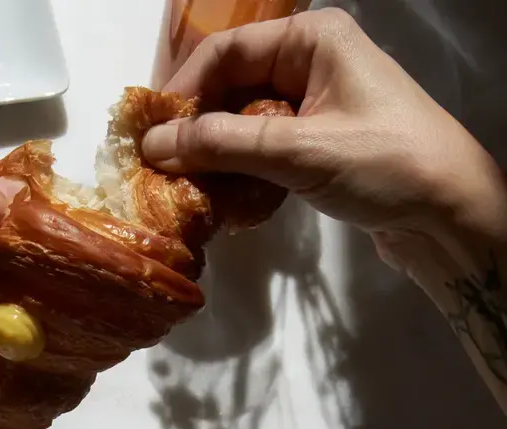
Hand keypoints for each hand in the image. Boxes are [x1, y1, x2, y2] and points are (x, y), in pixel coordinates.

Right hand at [142, 9, 502, 244]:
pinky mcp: (314, 146)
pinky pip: (261, 152)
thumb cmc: (385, 164)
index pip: (226, 53)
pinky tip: (225, 201)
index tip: (152, 135)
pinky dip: (241, 176)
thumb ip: (223, 144)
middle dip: (197, 131)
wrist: (449, 215)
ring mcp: (312, 108)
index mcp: (310, 41)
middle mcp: (308, 65)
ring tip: (189, 191)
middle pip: (231, 89)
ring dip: (216, 159)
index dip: (183, 92)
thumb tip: (154, 145)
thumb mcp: (299, 150)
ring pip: (242, 125)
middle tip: (164, 170)